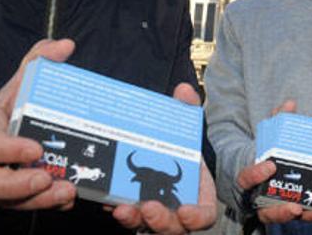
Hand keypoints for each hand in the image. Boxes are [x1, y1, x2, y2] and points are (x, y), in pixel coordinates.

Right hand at [0, 39, 77, 209]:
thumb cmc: (5, 110)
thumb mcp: (17, 83)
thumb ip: (37, 62)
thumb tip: (65, 45)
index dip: (8, 149)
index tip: (36, 148)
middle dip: (18, 185)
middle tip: (47, 178)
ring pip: (7, 201)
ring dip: (37, 200)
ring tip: (67, 192)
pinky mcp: (7, 199)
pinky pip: (22, 208)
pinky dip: (45, 205)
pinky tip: (68, 198)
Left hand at [111, 83, 216, 233]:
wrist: (160, 151)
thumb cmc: (178, 146)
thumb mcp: (185, 126)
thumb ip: (187, 110)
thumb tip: (183, 91)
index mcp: (198, 193)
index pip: (204, 215)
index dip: (197, 217)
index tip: (186, 212)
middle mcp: (178, 208)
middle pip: (174, 228)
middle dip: (161, 222)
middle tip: (147, 208)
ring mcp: (155, 213)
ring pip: (147, 227)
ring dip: (134, 221)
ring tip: (121, 209)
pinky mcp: (135, 211)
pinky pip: (128, 218)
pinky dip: (119, 211)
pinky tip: (107, 201)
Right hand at [235, 101, 311, 225]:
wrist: (255, 175)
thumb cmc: (261, 156)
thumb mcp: (267, 138)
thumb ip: (276, 121)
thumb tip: (290, 103)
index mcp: (248, 178)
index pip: (246, 178)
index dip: (256, 173)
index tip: (271, 166)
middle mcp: (256, 197)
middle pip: (265, 209)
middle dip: (281, 210)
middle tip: (296, 206)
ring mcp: (270, 207)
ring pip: (281, 217)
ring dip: (301, 216)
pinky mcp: (284, 212)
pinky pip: (296, 217)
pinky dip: (309, 215)